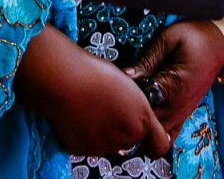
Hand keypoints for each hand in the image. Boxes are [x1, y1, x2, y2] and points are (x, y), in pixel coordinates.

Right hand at [15, 27, 170, 158]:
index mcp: (141, 119)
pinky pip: (89, 145)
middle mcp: (126, 137)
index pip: (160, 144)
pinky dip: (86, 135)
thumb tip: (132, 112)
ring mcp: (104, 146)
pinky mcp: (83, 150)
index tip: (147, 132)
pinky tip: (79, 116)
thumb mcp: (127, 83)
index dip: (154, 138)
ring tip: (92, 109)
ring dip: (105, 132)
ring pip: (110, 144)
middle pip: (132, 141)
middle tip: (110, 109)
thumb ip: (136, 106)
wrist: (64, 81)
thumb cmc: (94, 74)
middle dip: (124, 129)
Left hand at [124, 20, 223, 135]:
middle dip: (128, 114)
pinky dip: (153, 134)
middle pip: (145, 126)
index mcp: (174, 87)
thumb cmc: (195, 37)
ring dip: (139, 125)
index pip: (140, 104)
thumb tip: (124, 76)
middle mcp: (178, 107)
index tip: (114, 86)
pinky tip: (142, 116)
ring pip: (154, 136)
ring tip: (128, 106)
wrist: (220, 44)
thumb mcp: (168, 40)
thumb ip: (146, 61)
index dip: (123, 98)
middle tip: (117, 95)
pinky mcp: (183, 115)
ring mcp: (182, 114)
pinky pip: (167, 137)